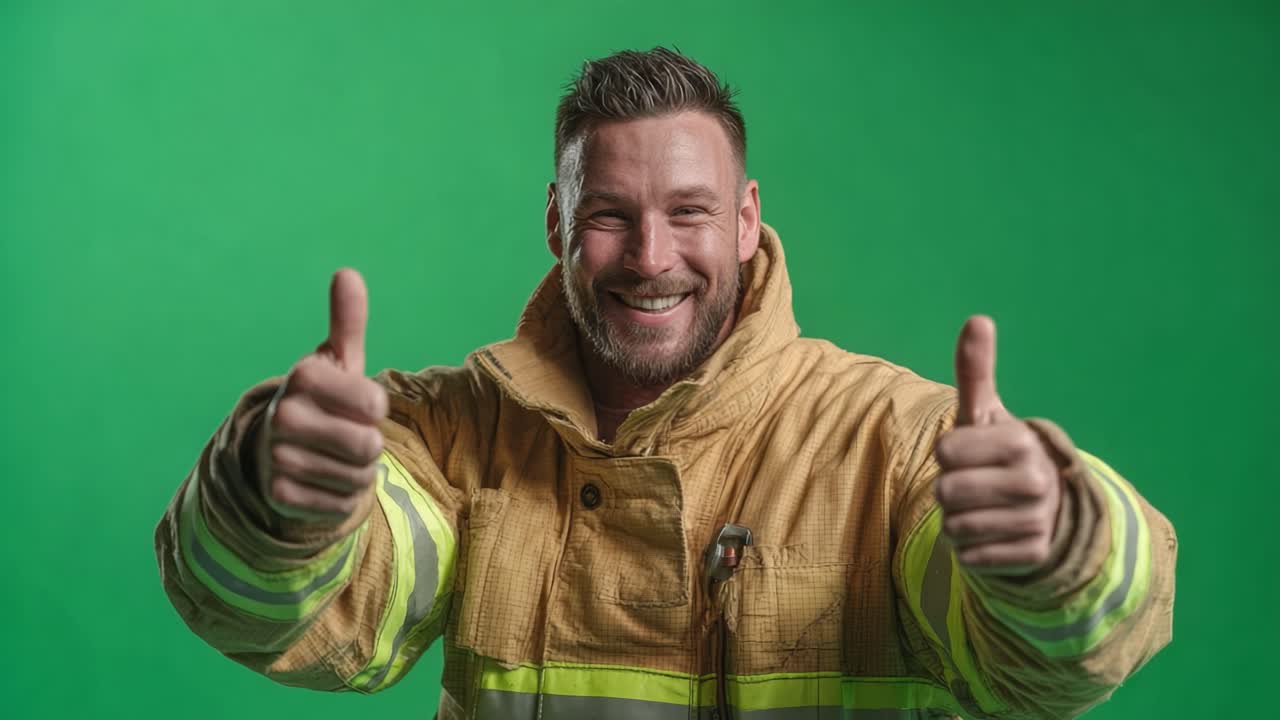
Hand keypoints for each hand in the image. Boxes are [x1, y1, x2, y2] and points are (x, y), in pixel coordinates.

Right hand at [256, 269, 388, 522]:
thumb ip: (347, 321)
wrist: (280, 447)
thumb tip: (347, 273)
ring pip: (357, 478)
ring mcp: (277, 456)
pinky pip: (339, 504)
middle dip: (369, 446)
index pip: (376, 404)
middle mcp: (284, 415)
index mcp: (303, 376)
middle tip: (346, 436)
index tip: (355, 404)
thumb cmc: (325, 398)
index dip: (375, 409)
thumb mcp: (339, 360)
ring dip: (357, 474)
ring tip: (335, 458)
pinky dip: (341, 498)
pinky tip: (322, 482)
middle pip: (369, 446)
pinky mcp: (279, 494)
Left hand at [933, 316, 1061, 575]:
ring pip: (954, 527)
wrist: (1045, 507)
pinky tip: (994, 535)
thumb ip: (976, 371)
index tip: (972, 454)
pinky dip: (971, 550)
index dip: (948, 455)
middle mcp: (1035, 481)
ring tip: (984, 509)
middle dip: (949, 491)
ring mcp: (1037, 521)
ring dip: (958, 521)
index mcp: (1021, 441)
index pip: (944, 452)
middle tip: (976, 485)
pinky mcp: (1031, 556)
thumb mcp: (985, 414)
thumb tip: (977, 319)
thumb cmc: (1000, 454)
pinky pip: (970, 558)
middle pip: (945, 492)